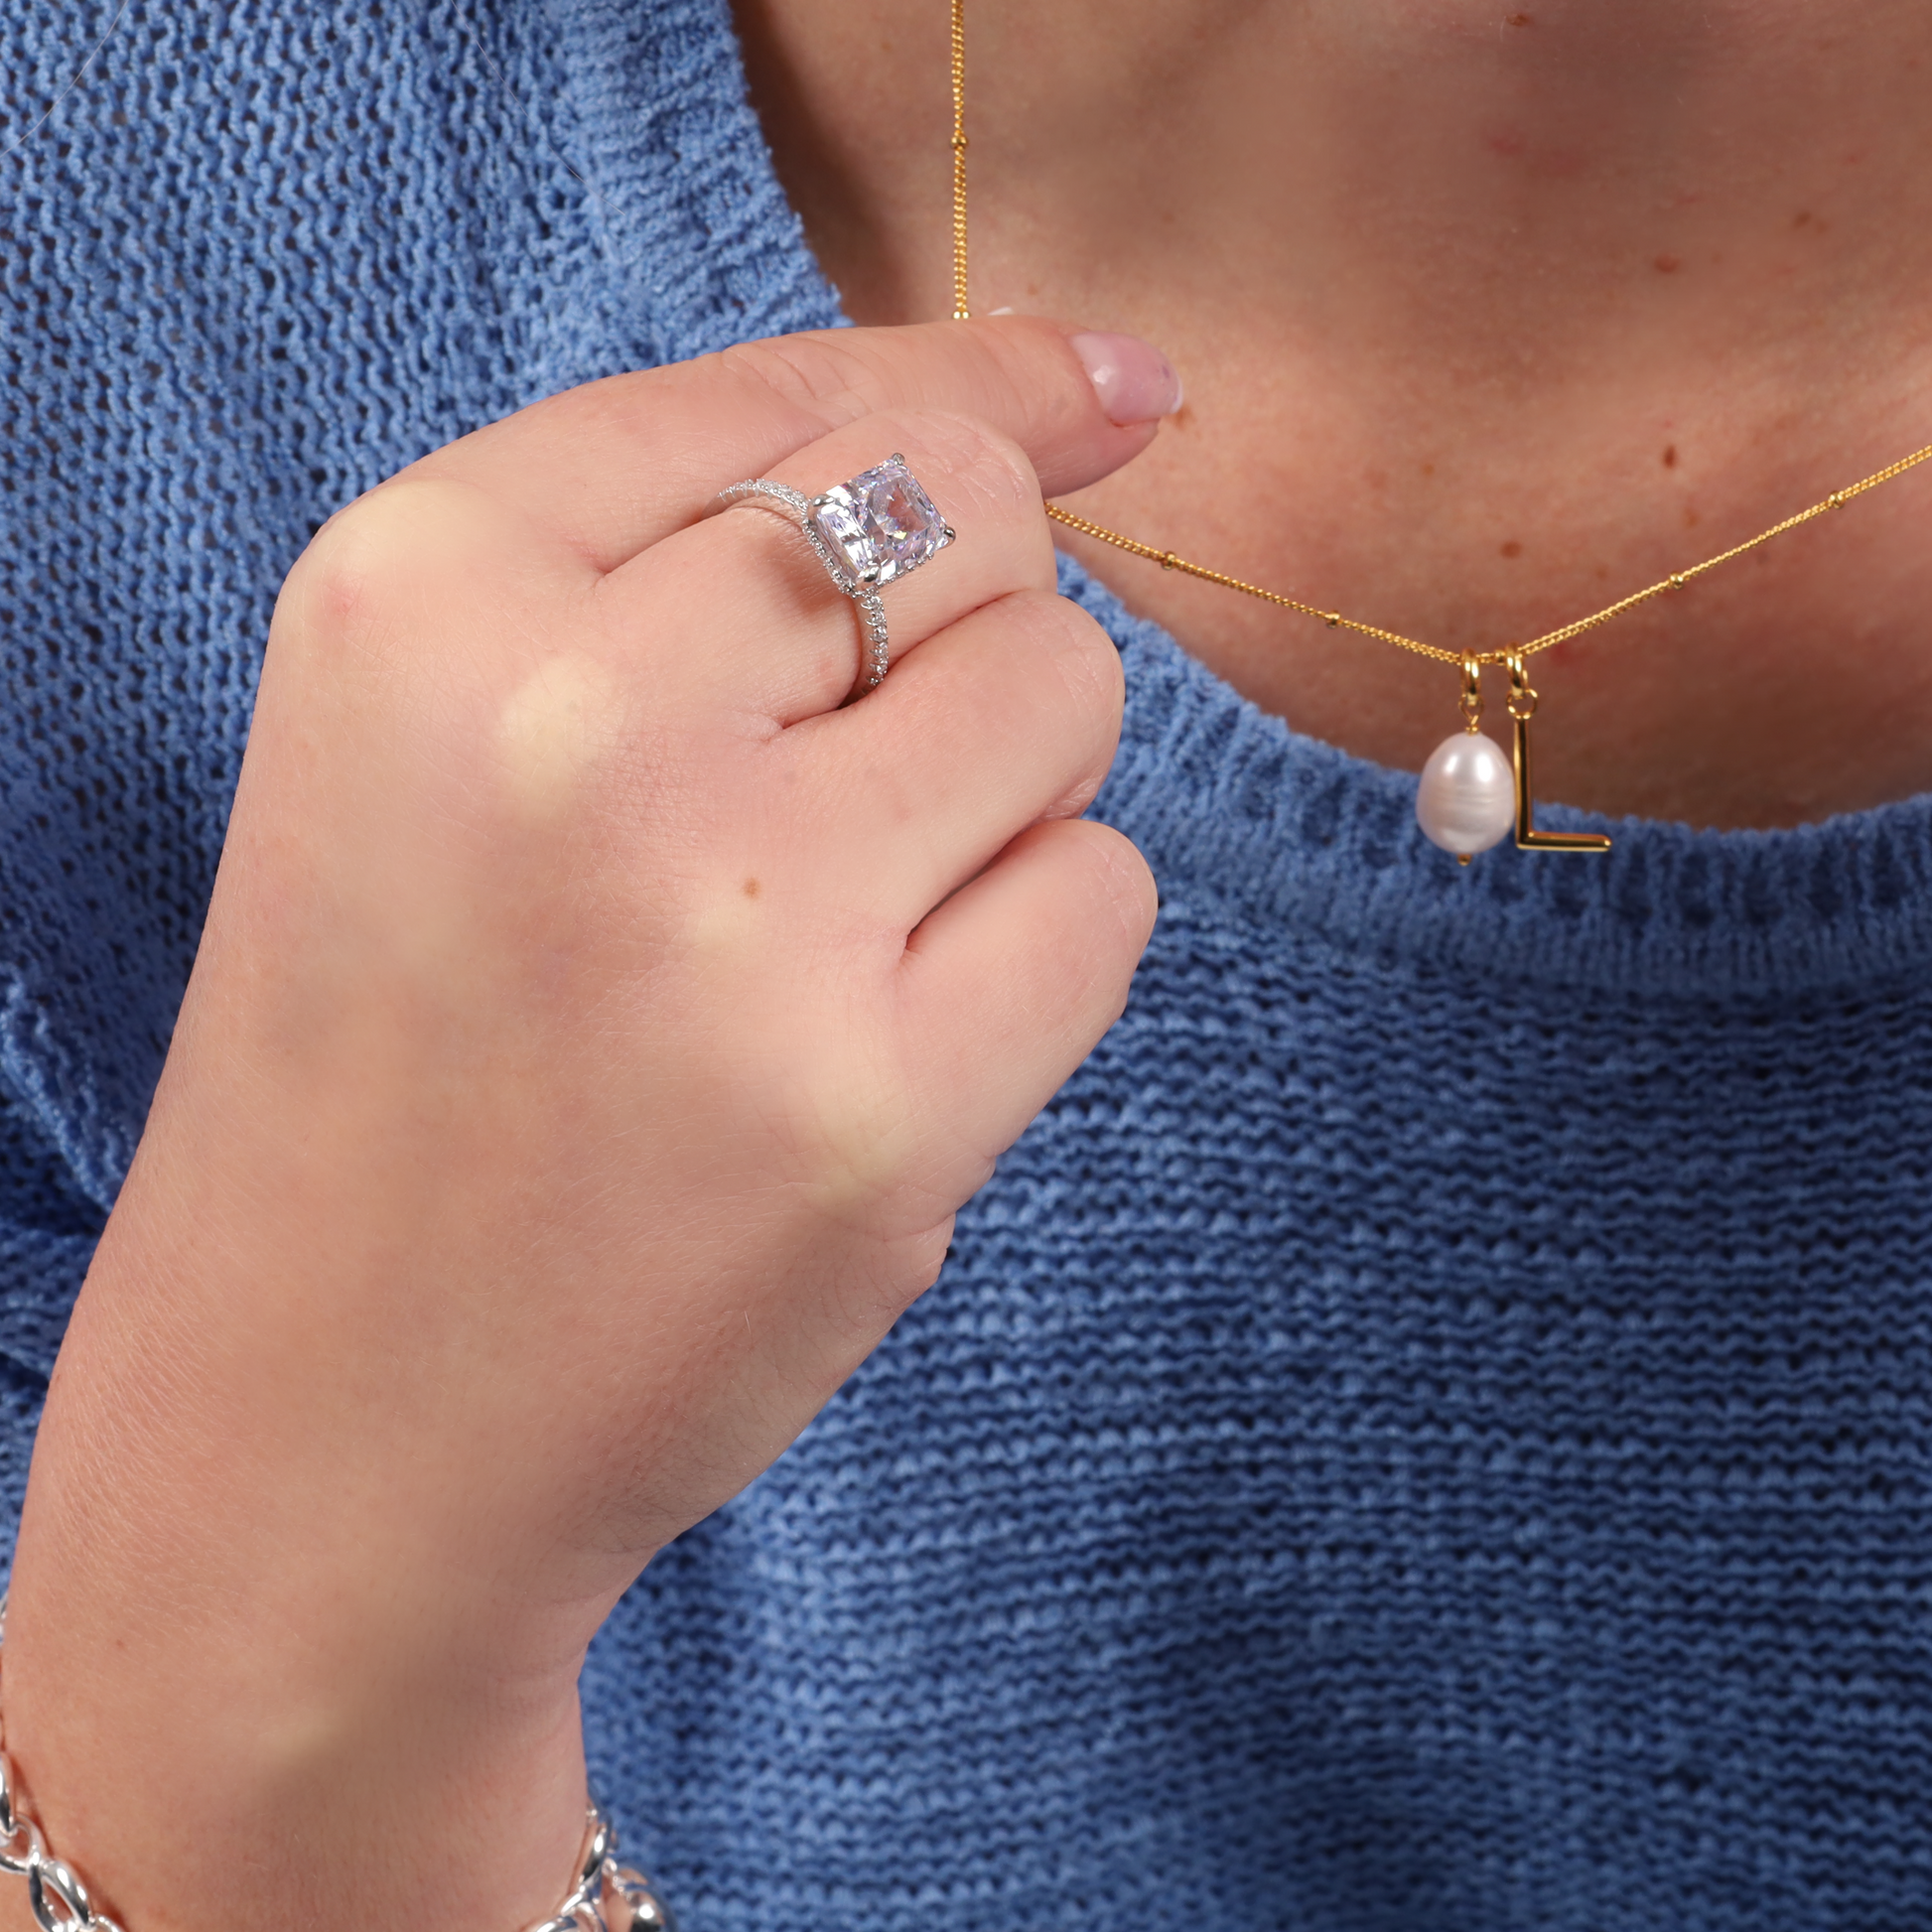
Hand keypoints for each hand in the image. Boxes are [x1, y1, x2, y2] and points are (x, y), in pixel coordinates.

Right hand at [3, 318, 1165, 1931]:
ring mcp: (733, 920)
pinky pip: (1107, 898)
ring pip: (1064, 690)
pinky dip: (1037, 953)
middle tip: (831, 793)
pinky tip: (887, 1043)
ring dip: (1004, 795)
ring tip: (838, 926)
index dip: (977, 391)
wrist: (328, 1421)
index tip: (1110, 397)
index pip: (799, 396)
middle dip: (959, 635)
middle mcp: (572, 721)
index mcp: (422, 593)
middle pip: (967, 523)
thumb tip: (1096, 393)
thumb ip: (717, 529)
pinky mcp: (874, 1107)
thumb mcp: (452, 727)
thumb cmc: (407, 1051)